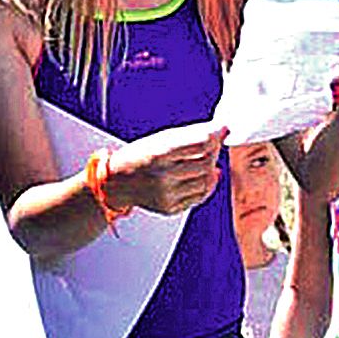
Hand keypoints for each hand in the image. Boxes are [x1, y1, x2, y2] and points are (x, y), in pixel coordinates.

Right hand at [107, 124, 227, 215]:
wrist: (116, 182)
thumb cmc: (139, 156)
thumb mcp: (161, 138)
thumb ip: (192, 134)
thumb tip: (222, 129)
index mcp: (159, 153)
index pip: (202, 142)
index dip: (215, 136)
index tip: (219, 131)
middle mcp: (163, 176)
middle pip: (207, 163)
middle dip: (214, 152)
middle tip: (212, 146)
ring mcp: (166, 195)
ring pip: (207, 182)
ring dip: (211, 169)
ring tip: (206, 161)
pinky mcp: (170, 208)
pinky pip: (199, 197)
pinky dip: (205, 185)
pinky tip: (200, 176)